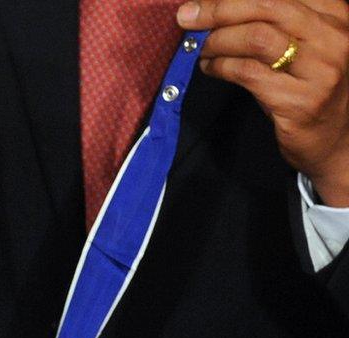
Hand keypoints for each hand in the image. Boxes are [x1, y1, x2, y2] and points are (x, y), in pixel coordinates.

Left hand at [178, 0, 348, 205]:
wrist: (335, 140)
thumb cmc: (308, 88)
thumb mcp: (300, 46)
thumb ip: (271, 23)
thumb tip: (214, 8)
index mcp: (335, 15)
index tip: (201, 2)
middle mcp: (333, 38)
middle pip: (267, 6)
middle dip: (219, 9)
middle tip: (187, 17)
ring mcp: (321, 70)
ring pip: (255, 38)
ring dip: (216, 41)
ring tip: (199, 48)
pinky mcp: (300, 101)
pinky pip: (247, 73)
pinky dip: (220, 67)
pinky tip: (210, 68)